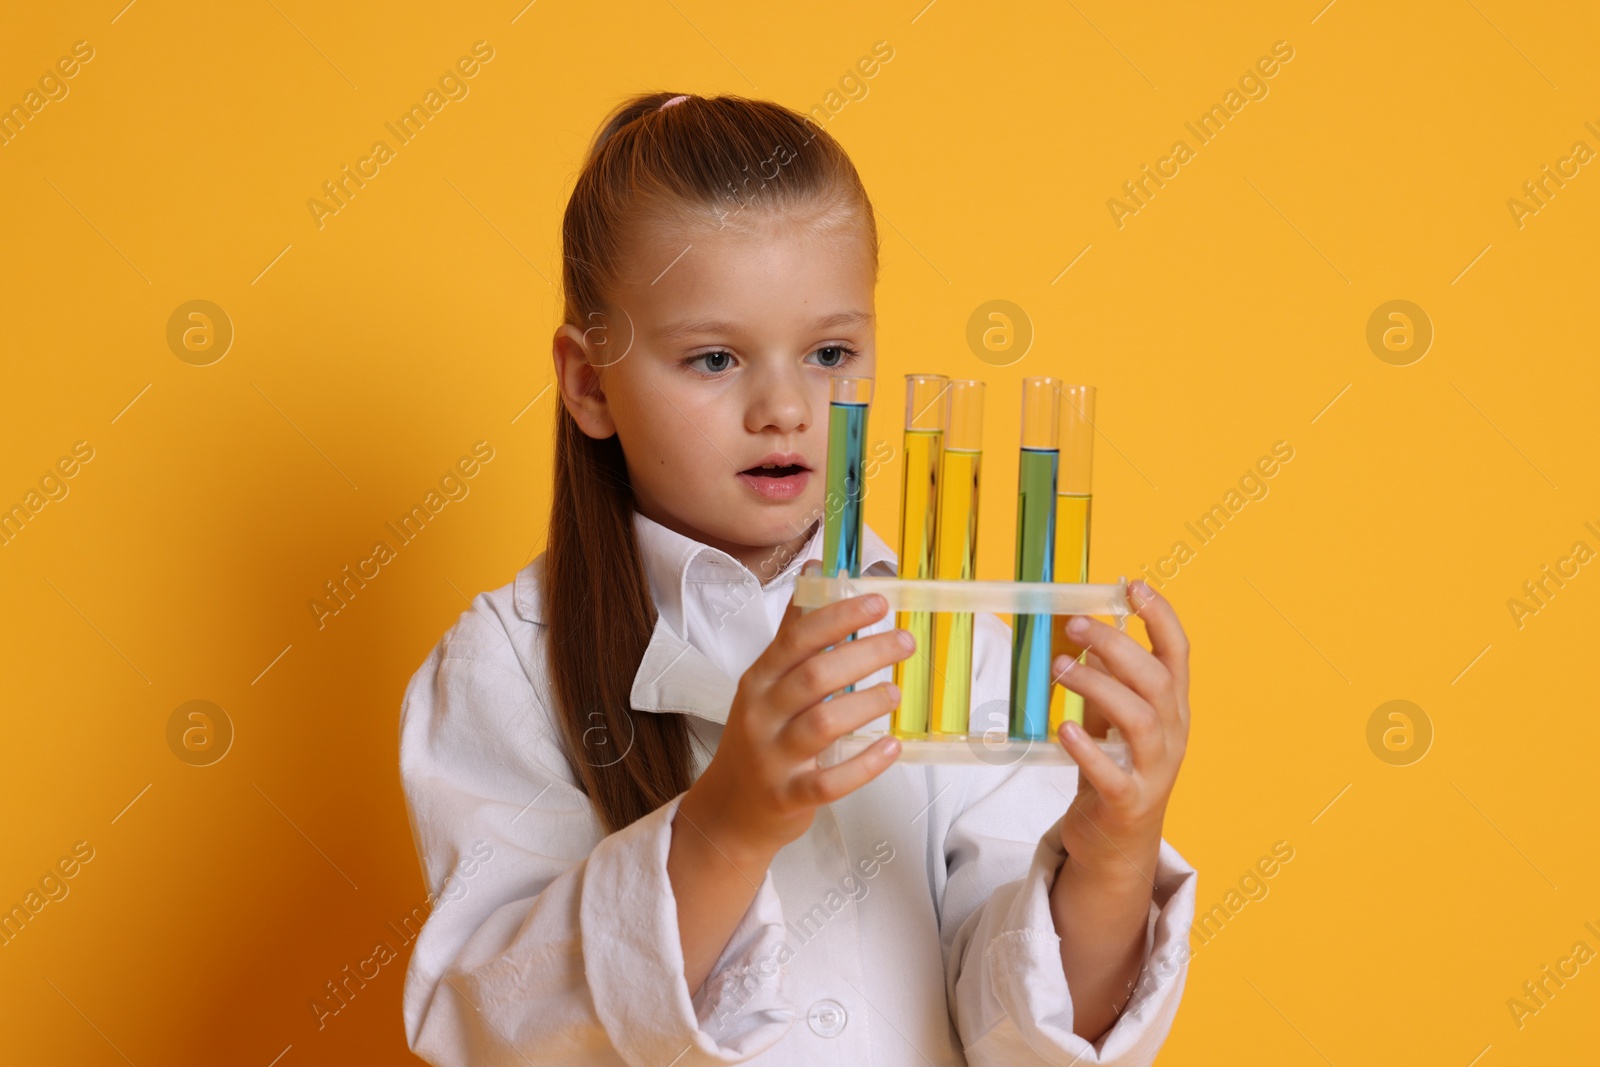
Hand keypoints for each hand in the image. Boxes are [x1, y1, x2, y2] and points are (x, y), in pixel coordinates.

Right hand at [679, 590, 912, 868]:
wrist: (727, 811)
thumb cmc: (758, 738)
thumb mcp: (766, 684)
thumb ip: (794, 634)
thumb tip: (815, 573)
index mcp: (760, 679)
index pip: (798, 638)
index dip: (839, 616)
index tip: (878, 602)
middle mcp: (762, 714)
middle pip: (815, 675)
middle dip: (864, 653)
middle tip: (903, 642)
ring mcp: (773, 757)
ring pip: (822, 724)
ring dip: (865, 704)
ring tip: (895, 693)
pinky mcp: (787, 796)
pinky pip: (828, 782)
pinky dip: (864, 765)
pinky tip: (891, 748)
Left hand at [1052, 579, 1189, 883]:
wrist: (1117, 845)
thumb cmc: (1114, 768)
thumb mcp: (1114, 719)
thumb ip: (1108, 681)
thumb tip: (1086, 629)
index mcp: (1172, 708)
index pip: (1178, 653)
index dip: (1161, 617)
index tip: (1134, 586)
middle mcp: (1172, 735)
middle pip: (1156, 680)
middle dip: (1117, 646)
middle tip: (1075, 624)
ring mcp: (1154, 771)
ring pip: (1140, 720)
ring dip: (1099, 687)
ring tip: (1060, 667)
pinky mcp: (1128, 803)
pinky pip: (1113, 774)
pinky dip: (1089, 749)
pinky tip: (1065, 729)